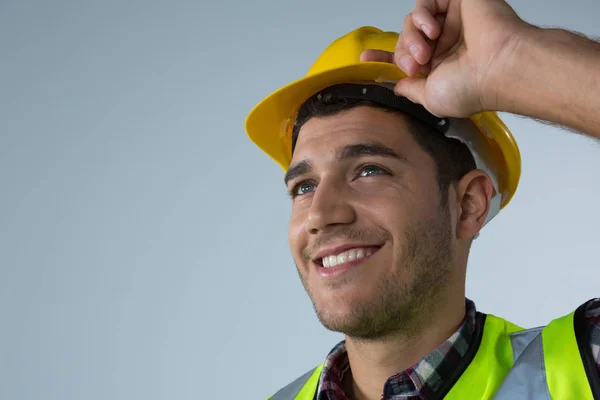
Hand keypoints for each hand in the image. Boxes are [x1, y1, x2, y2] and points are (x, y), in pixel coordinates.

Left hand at [361, 0, 529, 117]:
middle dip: (402, 52)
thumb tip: (398, 86)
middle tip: (414, 64)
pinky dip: (422, 14)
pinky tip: (432, 30)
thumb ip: (411, 90)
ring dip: (411, 35)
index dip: (384, 57)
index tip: (366, 59)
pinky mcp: (458, 2)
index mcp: (440, 67)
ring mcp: (451, 23)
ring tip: (425, 50)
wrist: (498, 67)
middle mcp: (445, 45)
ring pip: (412, 20)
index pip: (406, 58)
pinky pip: (426, 1)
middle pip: (405, 39)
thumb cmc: (471, 87)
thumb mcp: (431, 99)